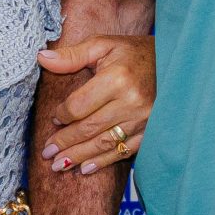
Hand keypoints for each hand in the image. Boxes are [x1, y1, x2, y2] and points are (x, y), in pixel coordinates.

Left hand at [37, 33, 153, 174]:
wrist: (174, 62)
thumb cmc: (132, 53)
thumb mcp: (103, 45)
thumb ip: (72, 55)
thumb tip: (41, 58)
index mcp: (117, 78)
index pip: (79, 106)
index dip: (62, 115)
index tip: (54, 119)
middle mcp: (132, 101)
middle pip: (89, 128)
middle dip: (64, 142)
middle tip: (46, 153)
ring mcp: (144, 119)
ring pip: (104, 144)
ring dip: (79, 156)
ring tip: (58, 166)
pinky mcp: (151, 131)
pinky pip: (124, 151)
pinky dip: (103, 162)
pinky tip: (86, 169)